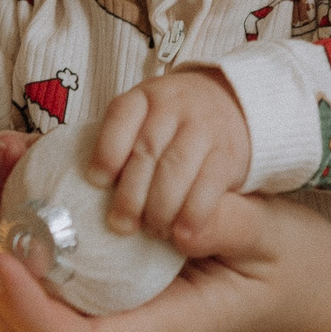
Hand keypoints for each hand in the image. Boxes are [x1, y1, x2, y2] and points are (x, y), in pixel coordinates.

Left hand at [0, 190, 330, 331]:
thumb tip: (182, 217)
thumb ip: (228, 226)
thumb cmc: (290, 268)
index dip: (28, 305)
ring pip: (20, 309)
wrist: (306, 295)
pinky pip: (39, 283)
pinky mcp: (102, 295)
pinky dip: (4, 249)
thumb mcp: (270, 238)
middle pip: (26, 329)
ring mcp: (108, 318)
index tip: (3, 253)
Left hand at [92, 71, 251, 245]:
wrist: (233, 105)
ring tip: (154, 230)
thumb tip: (100, 187)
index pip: (121, 115)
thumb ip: (125, 144)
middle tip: (122, 225)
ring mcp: (204, 127)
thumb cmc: (176, 126)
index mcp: (147, 97)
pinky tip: (182, 233)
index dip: (106, 151)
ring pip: (175, 170)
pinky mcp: (229, 153)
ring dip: (160, 208)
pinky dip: (192, 213)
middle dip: (130, 195)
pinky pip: (208, 185)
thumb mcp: (149, 118)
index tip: (97, 182)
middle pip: (146, 151)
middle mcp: (175, 107)